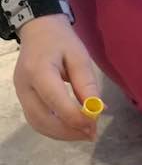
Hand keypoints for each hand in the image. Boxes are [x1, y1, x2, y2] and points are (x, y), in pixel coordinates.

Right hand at [13, 14, 99, 140]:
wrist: (38, 30)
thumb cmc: (61, 42)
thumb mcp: (80, 58)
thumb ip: (86, 84)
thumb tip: (97, 110)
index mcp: (39, 71)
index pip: (56, 102)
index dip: (76, 118)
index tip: (95, 124)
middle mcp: (24, 86)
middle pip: (43, 119)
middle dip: (69, 132)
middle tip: (92, 134)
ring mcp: (20, 93)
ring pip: (38, 124)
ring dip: (62, 134)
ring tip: (84, 133)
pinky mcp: (23, 98)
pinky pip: (36, 120)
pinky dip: (54, 129)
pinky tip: (72, 128)